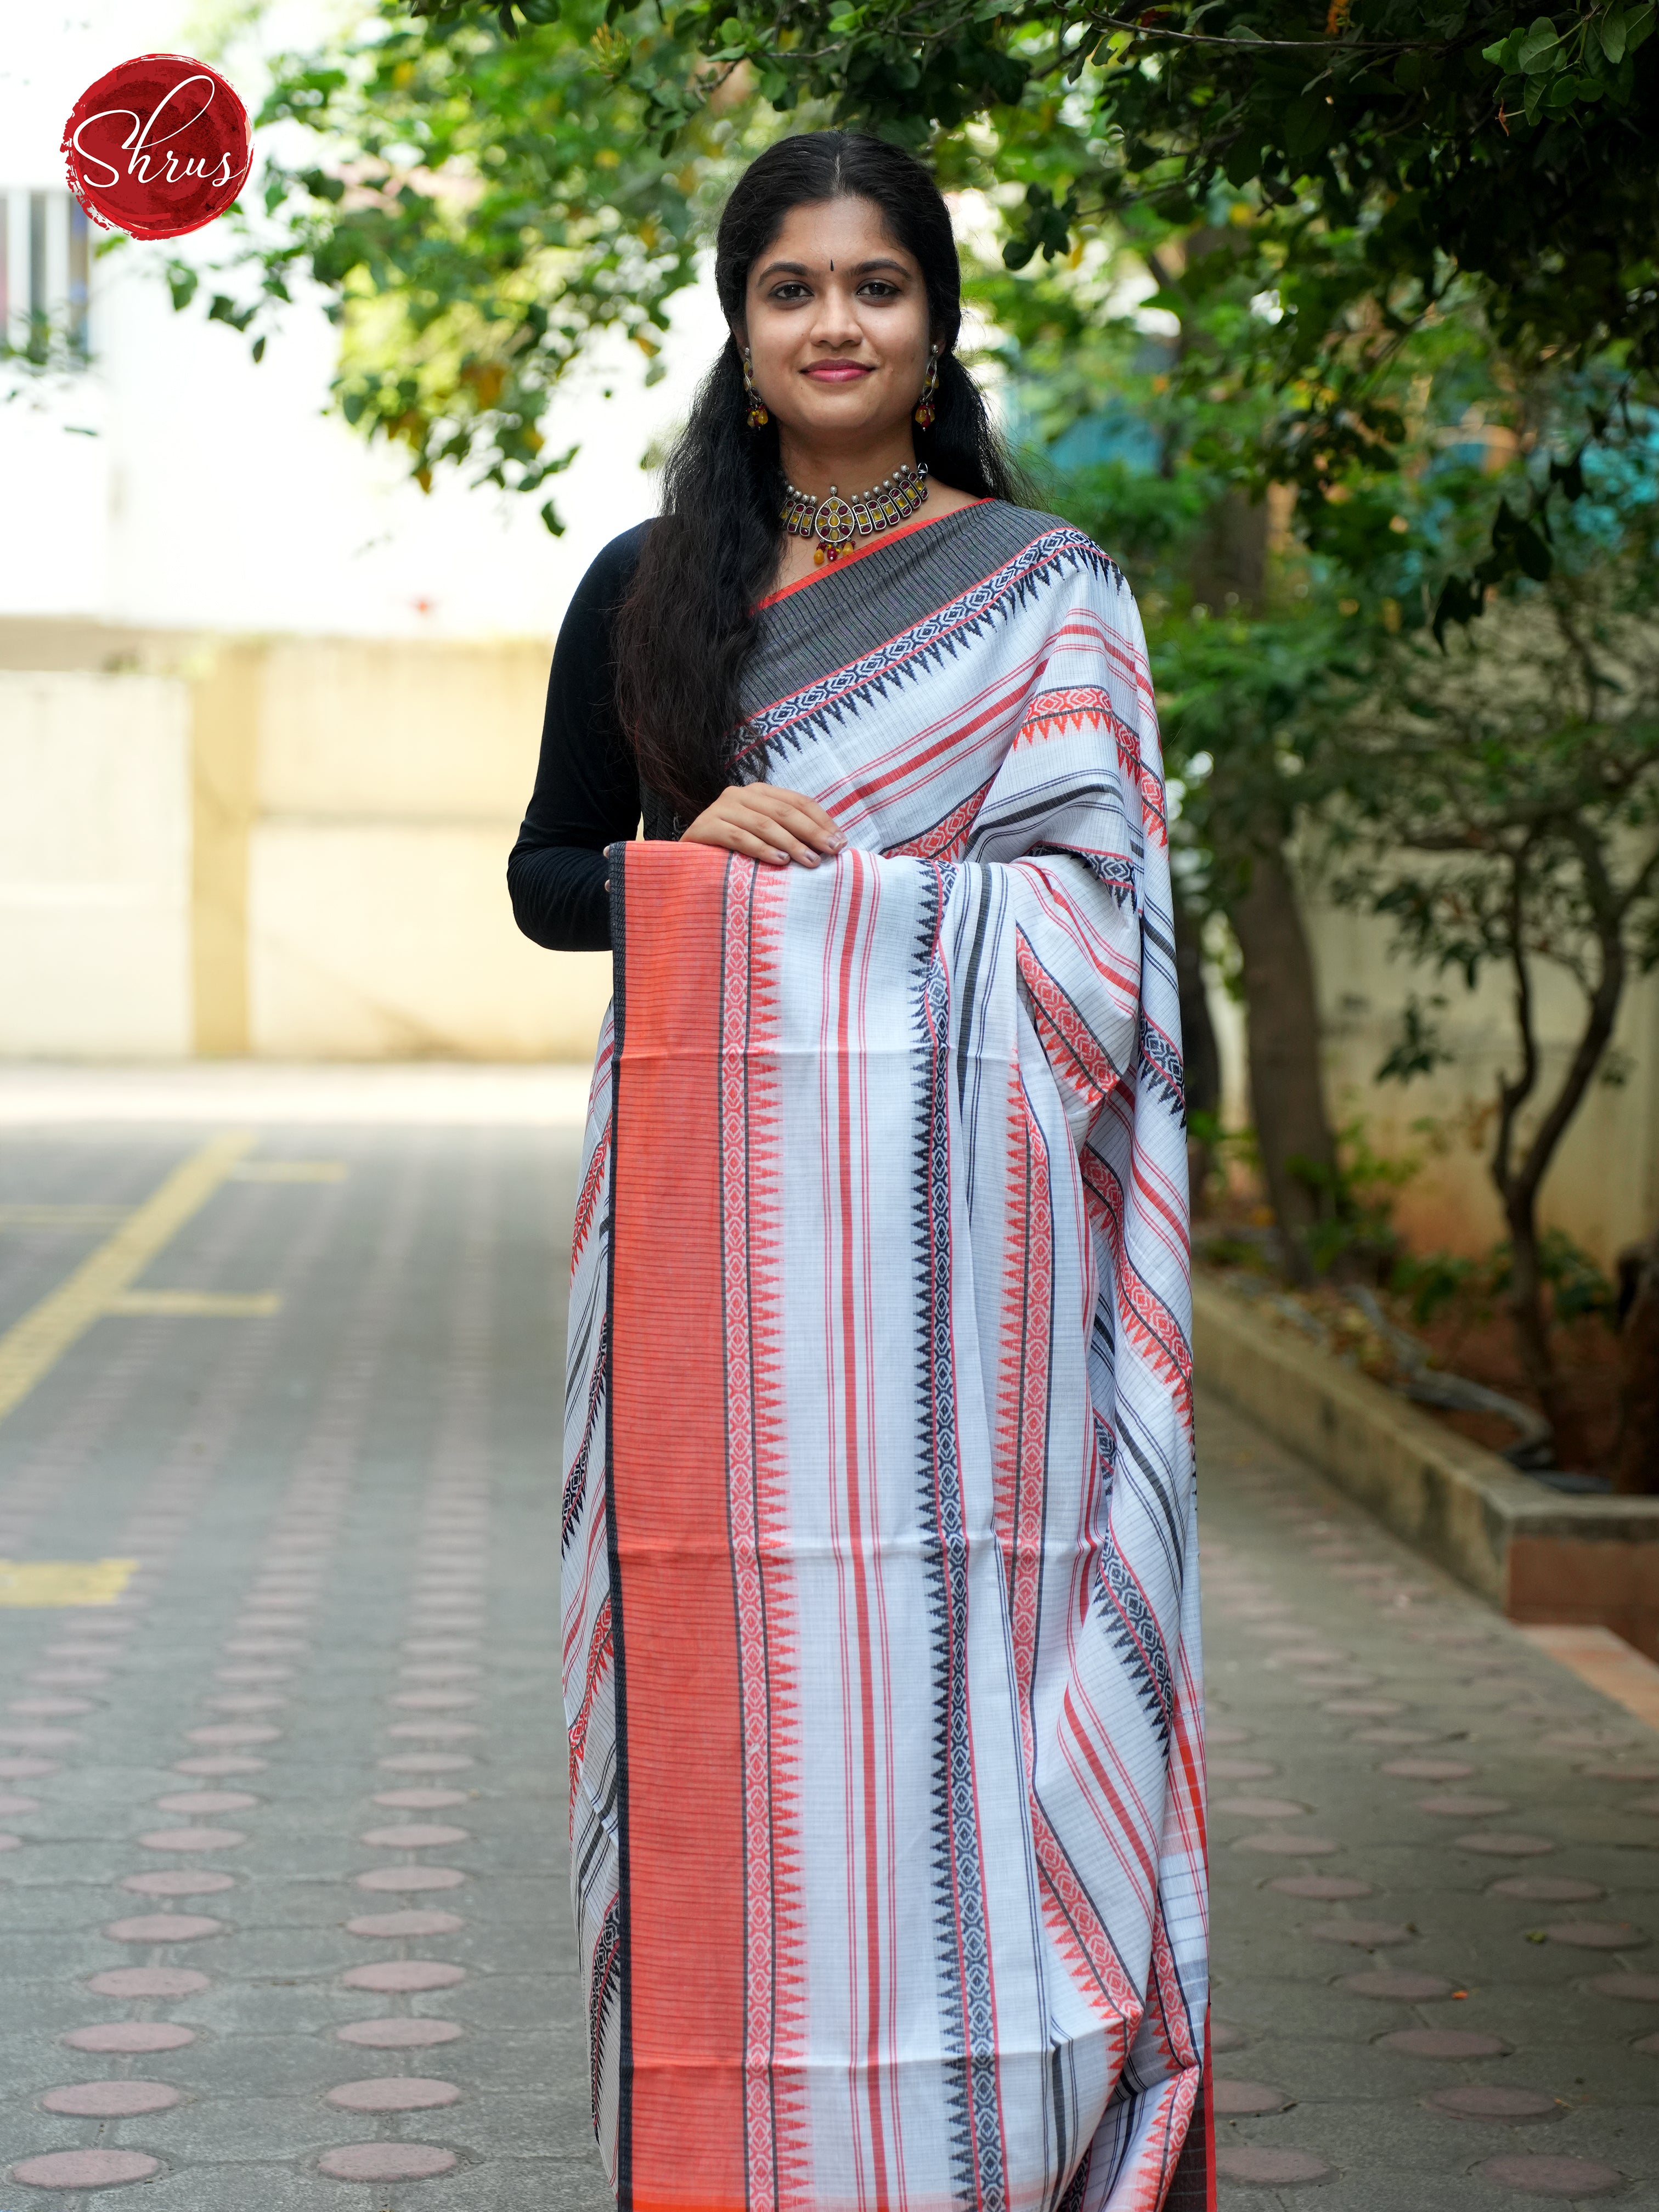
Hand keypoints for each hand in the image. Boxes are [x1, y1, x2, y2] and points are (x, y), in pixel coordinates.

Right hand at [682, 783, 846, 867]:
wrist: (686, 862)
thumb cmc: (733, 854)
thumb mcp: (764, 838)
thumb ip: (789, 834)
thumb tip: (831, 844)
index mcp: (759, 793)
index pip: (798, 802)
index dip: (822, 821)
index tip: (841, 842)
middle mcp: (740, 795)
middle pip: (784, 812)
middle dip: (812, 832)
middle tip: (831, 852)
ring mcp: (721, 808)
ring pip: (764, 824)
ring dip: (791, 843)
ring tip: (810, 862)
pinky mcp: (705, 826)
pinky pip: (739, 837)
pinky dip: (761, 849)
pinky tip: (779, 861)